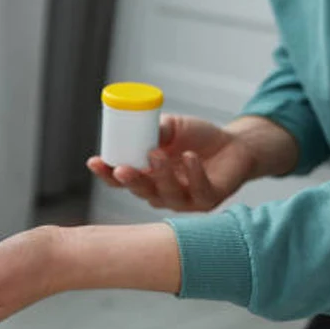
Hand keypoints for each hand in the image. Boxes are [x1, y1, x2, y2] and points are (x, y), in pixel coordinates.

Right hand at [87, 115, 287, 211]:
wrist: (235, 144)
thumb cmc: (197, 137)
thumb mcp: (171, 127)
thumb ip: (155, 130)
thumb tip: (139, 128)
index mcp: (146, 176)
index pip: (119, 180)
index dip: (105, 173)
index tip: (94, 161)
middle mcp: (161, 192)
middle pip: (140, 191)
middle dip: (130, 181)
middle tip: (123, 168)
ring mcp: (184, 200)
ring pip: (166, 194)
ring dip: (160, 175)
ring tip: (158, 154)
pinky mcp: (208, 201)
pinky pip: (197, 191)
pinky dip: (193, 174)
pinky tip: (190, 157)